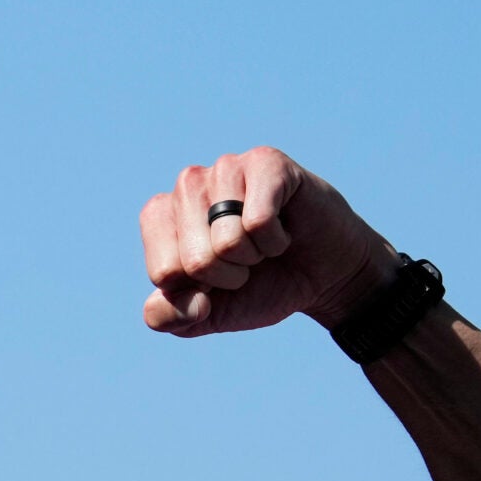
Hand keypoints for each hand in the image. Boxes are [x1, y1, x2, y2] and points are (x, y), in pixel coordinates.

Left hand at [139, 147, 397, 337]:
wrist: (321, 276)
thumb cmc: (258, 287)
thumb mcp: (206, 315)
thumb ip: (169, 318)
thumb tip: (169, 306)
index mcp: (160, 217)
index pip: (164, 272)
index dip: (198, 291)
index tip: (217, 277)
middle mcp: (187, 185)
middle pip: (195, 259)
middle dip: (228, 275)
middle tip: (247, 259)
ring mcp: (225, 168)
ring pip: (227, 241)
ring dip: (254, 255)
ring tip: (263, 240)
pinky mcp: (265, 162)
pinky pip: (259, 222)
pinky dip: (276, 240)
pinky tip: (283, 226)